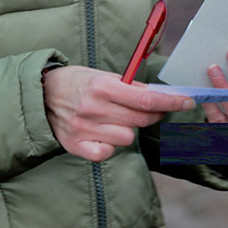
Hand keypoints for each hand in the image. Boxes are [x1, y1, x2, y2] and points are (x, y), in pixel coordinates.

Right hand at [43, 65, 193, 161]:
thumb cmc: (76, 82)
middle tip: (153, 109)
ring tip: (115, 119)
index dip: (171, 102)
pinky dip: (110, 146)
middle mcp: (94, 108)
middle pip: (141, 120)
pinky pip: (107, 153)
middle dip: (154, 114)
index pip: (146, 99)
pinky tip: (104, 135)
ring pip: (127, 138)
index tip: (188, 102)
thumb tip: (158, 95)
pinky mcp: (75, 146)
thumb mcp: (102, 75)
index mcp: (103, 87)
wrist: (40, 95)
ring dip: (128, 130)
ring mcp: (85, 129)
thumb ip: (129, 87)